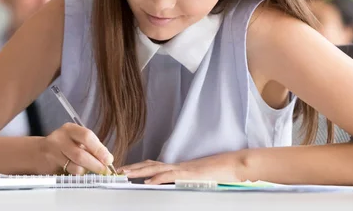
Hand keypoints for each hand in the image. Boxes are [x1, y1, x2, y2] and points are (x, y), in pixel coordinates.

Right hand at [39, 123, 113, 174]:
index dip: (99, 149)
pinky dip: (78, 175)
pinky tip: (81, 173)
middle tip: (105, 171)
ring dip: (87, 171)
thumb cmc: (63, 146)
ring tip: (93, 172)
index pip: (87, 136)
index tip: (109, 160)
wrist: (37, 152)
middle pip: (81, 154)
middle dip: (96, 164)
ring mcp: (53, 152)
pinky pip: (68, 173)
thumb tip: (108, 160)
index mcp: (70, 129)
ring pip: (75, 166)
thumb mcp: (75, 141)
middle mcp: (60, 138)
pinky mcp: (50, 165)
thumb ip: (91, 148)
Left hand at [120, 151, 247, 184]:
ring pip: (156, 168)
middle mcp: (177, 166)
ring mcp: (182, 169)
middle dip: (133, 168)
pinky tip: (147, 183)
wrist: (233, 166)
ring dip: (139, 171)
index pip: (154, 165)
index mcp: (178, 168)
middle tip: (118, 171)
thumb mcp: (197, 180)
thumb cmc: (219, 174)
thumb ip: (184, 182)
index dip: (140, 167)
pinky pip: (169, 176)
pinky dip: (157, 179)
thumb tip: (173, 188)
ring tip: (126, 174)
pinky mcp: (188, 175)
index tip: (126, 170)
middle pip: (150, 165)